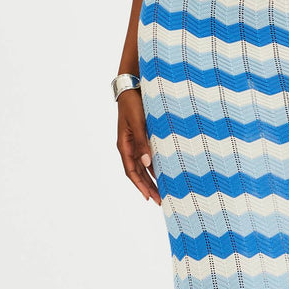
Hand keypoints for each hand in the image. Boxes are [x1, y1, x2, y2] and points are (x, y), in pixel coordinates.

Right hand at [116, 89, 161, 205]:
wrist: (132, 88)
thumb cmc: (134, 104)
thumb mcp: (139, 123)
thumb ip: (143, 143)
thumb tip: (147, 163)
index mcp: (124, 145)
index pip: (131, 171)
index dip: (140, 185)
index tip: (149, 197)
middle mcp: (129, 146)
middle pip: (138, 172)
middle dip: (148, 187)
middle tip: (161, 201)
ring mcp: (135, 142)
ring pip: (143, 166)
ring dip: (152, 179)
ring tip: (163, 192)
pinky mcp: (143, 137)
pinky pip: (148, 156)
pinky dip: (155, 166)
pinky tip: (163, 172)